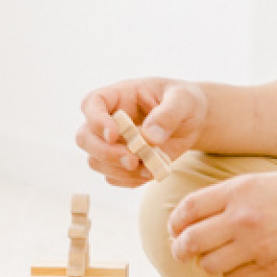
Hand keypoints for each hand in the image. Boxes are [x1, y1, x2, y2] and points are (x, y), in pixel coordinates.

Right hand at [76, 78, 206, 185]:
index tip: (115, 134)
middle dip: (105, 152)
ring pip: (95, 160)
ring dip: (119, 170)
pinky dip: (129, 180)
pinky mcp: (121, 162)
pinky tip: (150, 172)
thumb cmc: (184, 102)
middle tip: (132, 160)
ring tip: (149, 168)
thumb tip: (150, 137)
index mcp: (119, 95)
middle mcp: (109, 119)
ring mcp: (113, 143)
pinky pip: (112, 176)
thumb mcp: (183, 100)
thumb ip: (168, 115)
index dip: (96, 120)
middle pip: (85, 137)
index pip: (92, 103)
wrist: (192, 121)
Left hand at [167, 169, 276, 276]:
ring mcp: (259, 245)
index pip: (187, 210)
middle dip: (181, 250)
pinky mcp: (274, 267)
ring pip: (209, 265)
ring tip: (219, 258)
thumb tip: (191, 217)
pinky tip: (245, 265)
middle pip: (189, 242)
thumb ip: (229, 198)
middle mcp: (244, 218)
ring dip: (209, 264)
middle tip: (182, 253)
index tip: (176, 230)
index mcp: (239, 191)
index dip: (175, 223)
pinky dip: (234, 274)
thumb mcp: (263, 182)